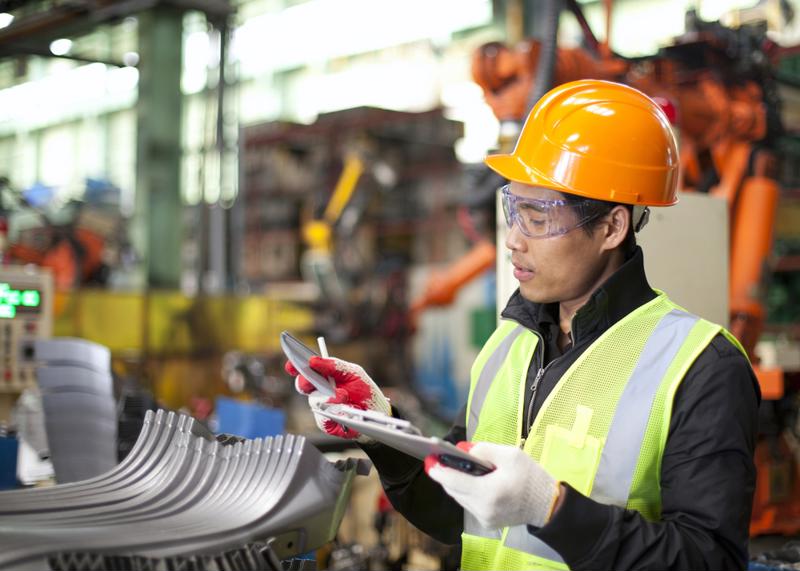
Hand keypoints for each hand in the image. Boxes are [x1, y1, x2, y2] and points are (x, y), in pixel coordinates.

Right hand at [285, 356, 390, 441]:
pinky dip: (334, 412)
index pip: (305, 370)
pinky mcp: (326, 423)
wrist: (376, 411)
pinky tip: (344, 409)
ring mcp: (321, 408)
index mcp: (323, 377)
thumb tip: (314, 360)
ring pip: (315, 401)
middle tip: (312, 381)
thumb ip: (334, 365)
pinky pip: (323, 418)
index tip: (291, 364)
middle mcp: (319, 392)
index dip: (295, 366)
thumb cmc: (364, 390)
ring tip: (344, 396)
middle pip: (303, 385)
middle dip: (305, 382)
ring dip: (329, 398)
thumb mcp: (353, 372)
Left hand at [425, 441, 559, 528]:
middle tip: (438, 459)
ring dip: (456, 483)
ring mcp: (484, 518)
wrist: (547, 505)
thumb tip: (462, 449)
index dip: (439, 470)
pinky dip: (466, 491)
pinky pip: (469, 504)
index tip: (429, 460)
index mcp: (488, 492)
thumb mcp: (510, 455)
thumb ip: (484, 450)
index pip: (454, 481)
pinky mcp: (487, 522)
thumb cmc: (531, 477)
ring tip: (454, 467)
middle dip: (445, 474)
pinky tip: (471, 480)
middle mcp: (483, 509)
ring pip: (460, 498)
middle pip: (453, 490)